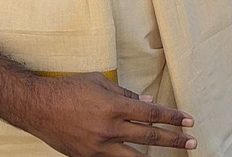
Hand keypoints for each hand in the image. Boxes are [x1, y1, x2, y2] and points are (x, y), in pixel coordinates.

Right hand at [27, 73, 196, 156]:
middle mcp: (110, 129)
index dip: (172, 118)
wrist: (40, 107)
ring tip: (175, 156)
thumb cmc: (69, 89)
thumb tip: (148, 103)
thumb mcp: (98, 82)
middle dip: (173, 140)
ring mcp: (100, 147)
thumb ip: (124, 93)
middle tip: (192, 142)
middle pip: (149, 137)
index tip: (188, 121)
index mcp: (113, 106)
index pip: (151, 114)